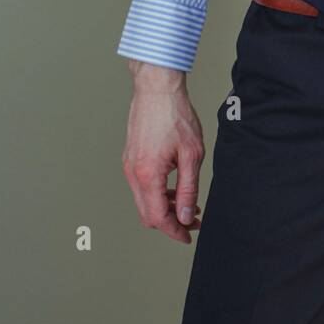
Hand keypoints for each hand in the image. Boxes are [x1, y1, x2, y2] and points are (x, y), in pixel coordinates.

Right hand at [121, 60, 204, 243]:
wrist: (157, 88)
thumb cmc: (175, 115)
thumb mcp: (191, 154)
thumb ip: (188, 189)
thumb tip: (186, 216)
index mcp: (148, 175)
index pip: (158, 218)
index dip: (175, 231)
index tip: (189, 236)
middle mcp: (133, 173)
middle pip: (148, 214)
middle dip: (170, 222)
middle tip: (193, 221)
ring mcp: (129, 165)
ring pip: (144, 200)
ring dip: (165, 207)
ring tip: (189, 203)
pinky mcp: (131, 157)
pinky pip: (141, 185)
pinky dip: (157, 193)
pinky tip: (175, 186)